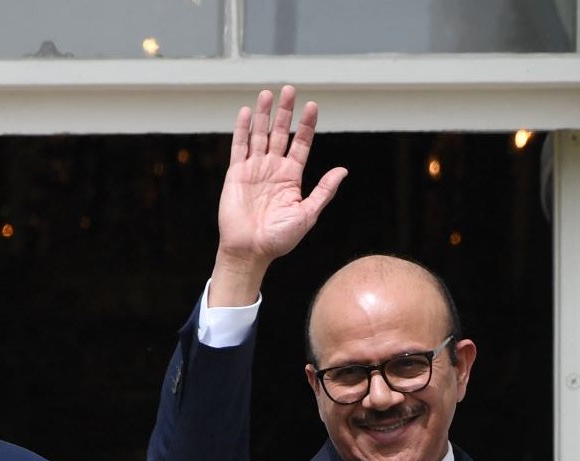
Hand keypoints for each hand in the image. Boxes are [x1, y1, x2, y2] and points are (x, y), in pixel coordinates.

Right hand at [211, 86, 347, 305]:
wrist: (250, 251)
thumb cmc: (279, 238)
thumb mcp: (308, 214)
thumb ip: (323, 191)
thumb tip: (343, 171)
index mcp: (291, 177)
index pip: (301, 144)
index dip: (307, 125)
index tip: (312, 106)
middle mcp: (273, 169)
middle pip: (281, 133)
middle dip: (285, 112)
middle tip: (289, 89)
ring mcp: (254, 169)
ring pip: (260, 135)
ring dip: (265, 114)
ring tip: (268, 93)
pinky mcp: (236, 173)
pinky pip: (239, 146)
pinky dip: (243, 129)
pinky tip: (248, 112)